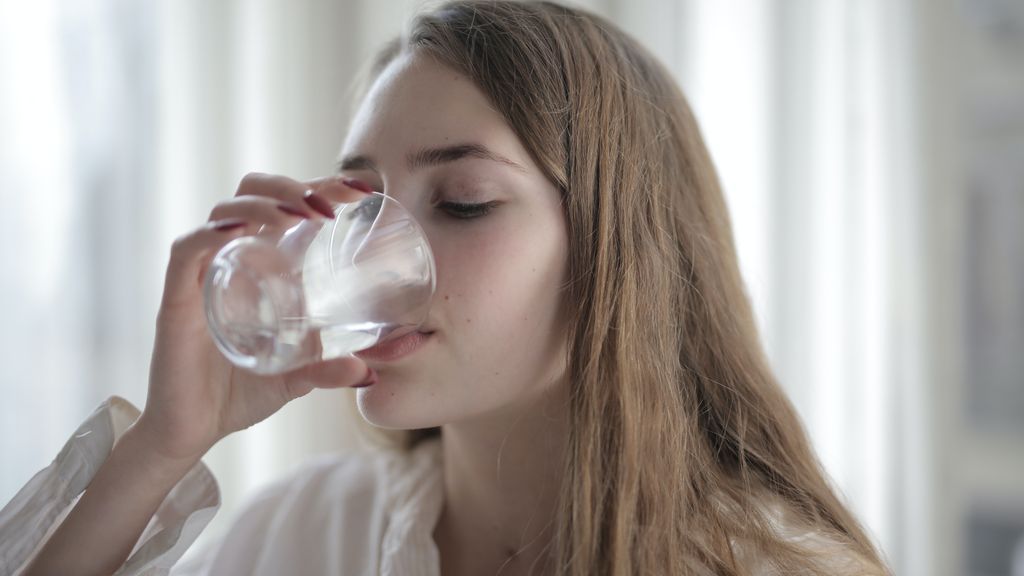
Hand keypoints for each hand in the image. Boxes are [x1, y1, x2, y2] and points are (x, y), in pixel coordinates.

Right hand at [135, 173, 373, 463]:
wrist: (191, 432)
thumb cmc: (239, 393)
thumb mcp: (297, 378)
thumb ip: (330, 370)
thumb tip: (370, 373)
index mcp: (261, 265)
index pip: (287, 205)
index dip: (321, 186)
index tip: (361, 190)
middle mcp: (231, 259)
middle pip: (253, 192)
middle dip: (292, 186)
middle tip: (330, 206)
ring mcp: (202, 275)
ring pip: (225, 211)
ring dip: (264, 203)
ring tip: (299, 215)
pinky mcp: (176, 298)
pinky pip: (187, 250)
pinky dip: (211, 233)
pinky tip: (240, 230)